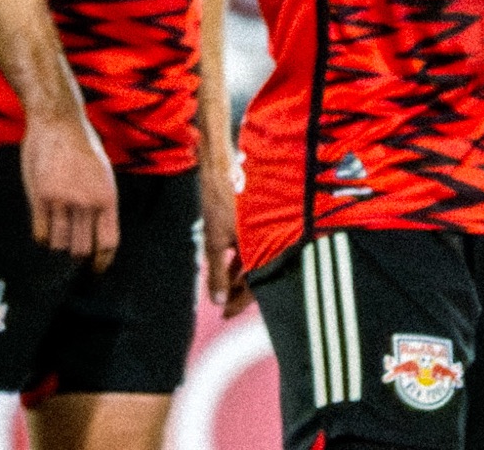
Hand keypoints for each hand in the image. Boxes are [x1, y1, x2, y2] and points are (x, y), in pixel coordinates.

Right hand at [21, 109, 118, 270]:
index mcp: (108, 197)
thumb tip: (98, 232)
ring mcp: (61, 201)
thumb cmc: (84, 148)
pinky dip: (42, 237)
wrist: (59, 124)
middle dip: (78, 255)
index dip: (103, 261)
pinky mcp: (39, 198)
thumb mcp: (104, 174)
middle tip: (73, 251)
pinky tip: (44, 230)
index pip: (108, 242)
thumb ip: (101, 203)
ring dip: (58, 245)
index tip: (97, 270)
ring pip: (59, 244)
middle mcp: (86, 203)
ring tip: (58, 236)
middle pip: (81, 249)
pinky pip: (40, 233)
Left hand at [200, 147, 249, 315]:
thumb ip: (218, 273)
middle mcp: (269, 238)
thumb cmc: (221, 203)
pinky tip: (232, 265)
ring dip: (241, 275)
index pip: (256, 284)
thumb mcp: (214, 241)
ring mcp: (264, 230)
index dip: (241, 302)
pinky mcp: (259, 222)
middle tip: (225, 305)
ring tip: (225, 288)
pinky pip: (255, 247)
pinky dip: (243, 259)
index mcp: (263, 245)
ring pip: (256, 261)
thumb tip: (218, 301)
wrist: (224, 168)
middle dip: (241, 291)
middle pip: (259, 274)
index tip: (226, 315)